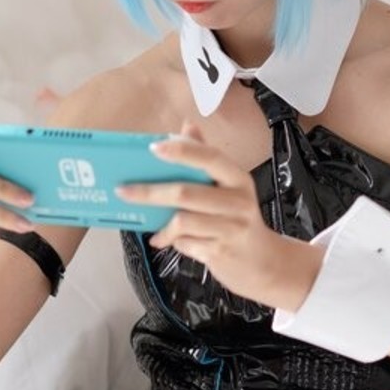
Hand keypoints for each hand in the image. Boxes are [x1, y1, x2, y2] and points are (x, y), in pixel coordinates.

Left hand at [120, 120, 318, 308]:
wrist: (265, 263)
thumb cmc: (239, 218)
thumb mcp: (230, 187)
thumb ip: (206, 157)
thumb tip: (187, 125)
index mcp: (238, 179)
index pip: (210, 158)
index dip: (182, 151)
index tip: (153, 147)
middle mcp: (238, 202)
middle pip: (186, 193)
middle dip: (150, 192)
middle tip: (123, 190)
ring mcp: (231, 229)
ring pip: (183, 221)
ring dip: (162, 224)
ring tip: (153, 226)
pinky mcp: (221, 252)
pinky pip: (186, 243)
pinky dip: (172, 241)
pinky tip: (167, 240)